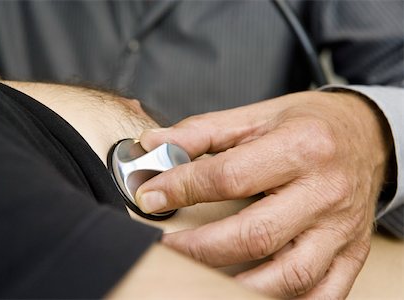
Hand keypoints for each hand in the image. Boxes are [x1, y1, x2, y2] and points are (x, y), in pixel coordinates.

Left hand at [136, 91, 390, 297]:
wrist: (367, 136)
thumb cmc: (309, 125)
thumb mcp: (257, 115)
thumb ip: (203, 131)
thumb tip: (154, 144)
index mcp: (302, 147)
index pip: (229, 177)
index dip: (181, 188)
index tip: (151, 196)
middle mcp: (325, 191)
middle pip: (255, 234)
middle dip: (199, 247)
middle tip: (166, 245)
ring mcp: (341, 229)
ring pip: (289, 275)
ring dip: (237, 286)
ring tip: (198, 277)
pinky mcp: (351, 253)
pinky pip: (324, 295)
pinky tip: (253, 295)